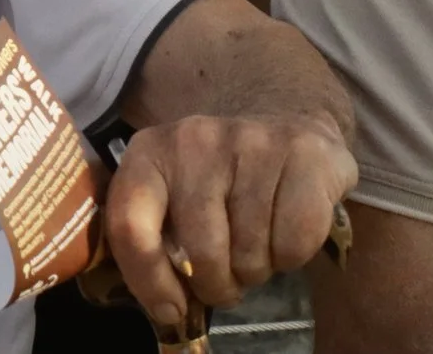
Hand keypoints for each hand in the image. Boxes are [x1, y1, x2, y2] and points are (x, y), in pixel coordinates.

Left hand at [103, 112, 356, 336]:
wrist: (288, 122)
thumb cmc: (221, 178)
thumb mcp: (173, 197)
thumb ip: (154, 240)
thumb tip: (168, 307)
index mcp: (150, 152)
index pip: (130, 226)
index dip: (150, 282)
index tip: (173, 309)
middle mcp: (195, 139)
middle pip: (201, 252)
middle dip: (217, 285)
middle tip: (227, 277)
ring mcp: (251, 141)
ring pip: (250, 253)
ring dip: (256, 269)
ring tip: (257, 245)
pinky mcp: (302, 152)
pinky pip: (294, 242)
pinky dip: (293, 255)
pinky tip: (286, 230)